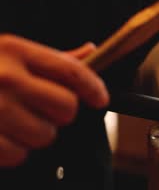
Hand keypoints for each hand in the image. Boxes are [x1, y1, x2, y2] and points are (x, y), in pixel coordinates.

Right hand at [0, 35, 108, 166]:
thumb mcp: (9, 51)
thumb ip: (51, 57)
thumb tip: (89, 52)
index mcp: (16, 51)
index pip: (72, 71)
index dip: (94, 88)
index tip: (100, 98)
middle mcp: (6, 78)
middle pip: (66, 107)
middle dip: (61, 112)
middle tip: (43, 108)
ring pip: (46, 135)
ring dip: (37, 133)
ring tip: (15, 121)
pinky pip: (19, 155)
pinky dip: (14, 150)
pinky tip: (0, 135)